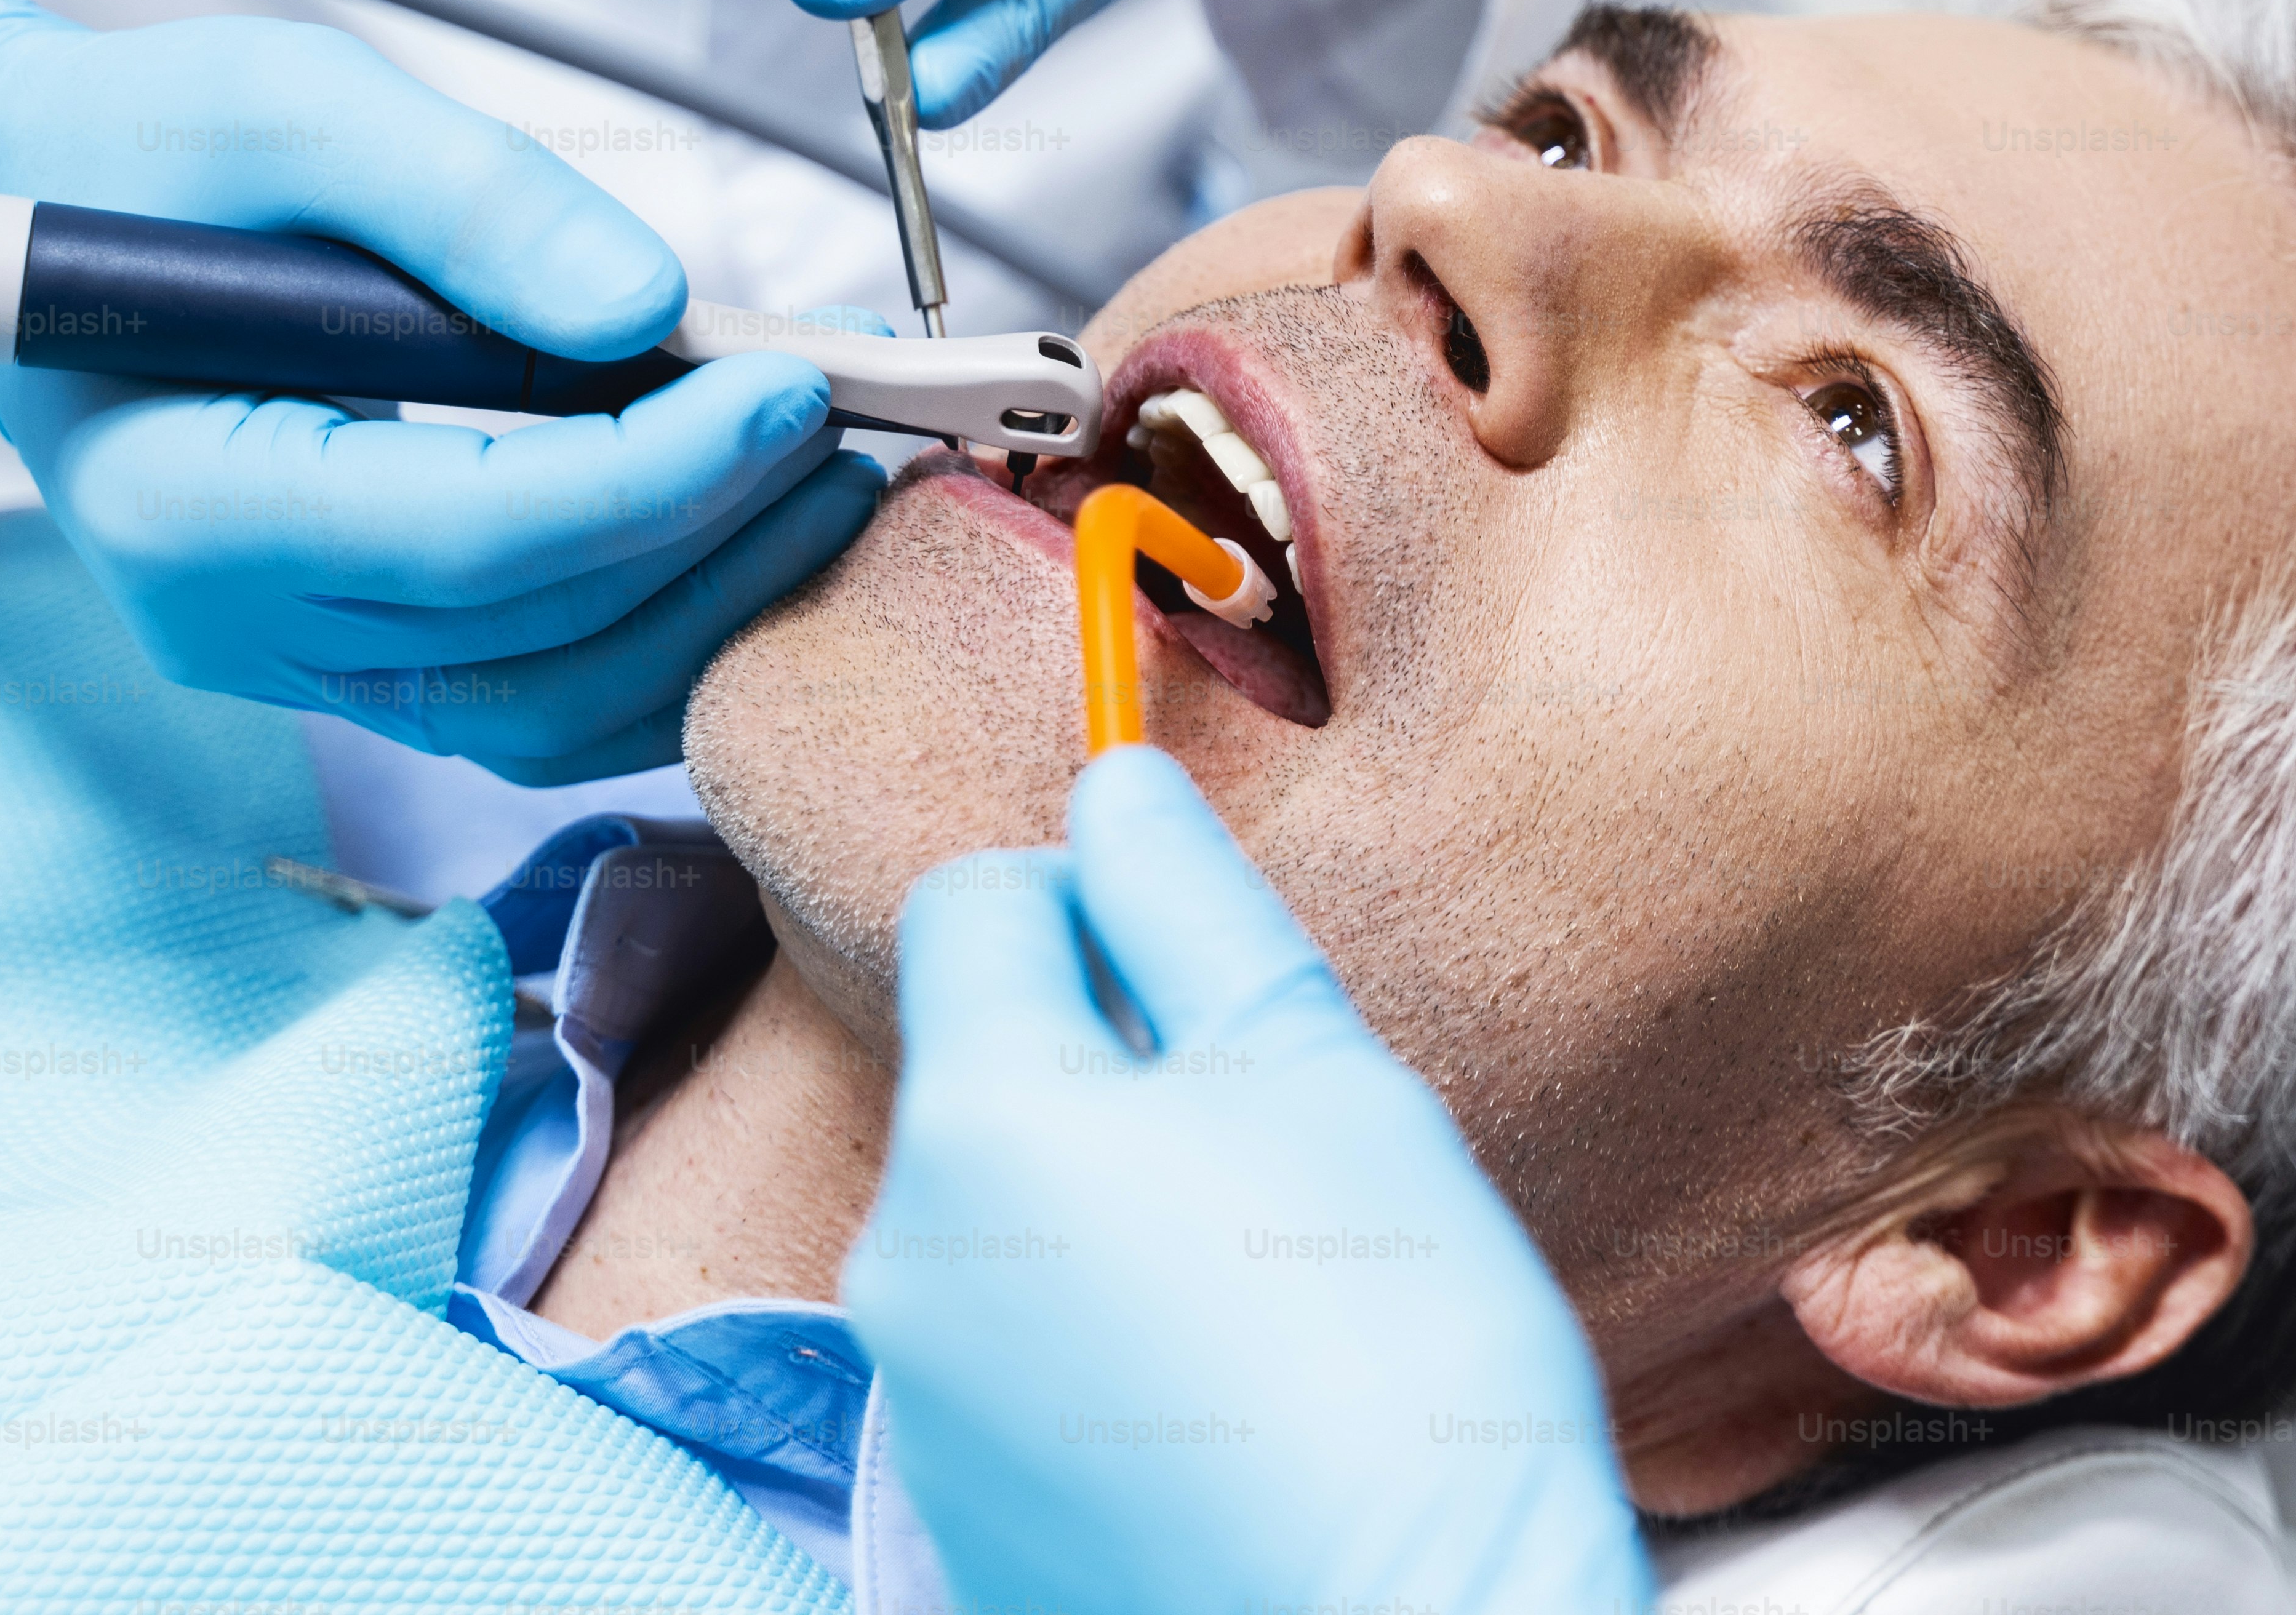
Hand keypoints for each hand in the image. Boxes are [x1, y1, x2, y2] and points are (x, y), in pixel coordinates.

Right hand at [0, 0, 881, 782]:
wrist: (22, 210)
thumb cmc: (135, 147)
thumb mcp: (285, 106)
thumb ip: (463, 199)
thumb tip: (648, 309)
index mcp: (182, 497)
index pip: (476, 534)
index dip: (660, 471)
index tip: (792, 382)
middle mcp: (227, 622)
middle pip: (535, 638)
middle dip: (722, 542)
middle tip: (859, 432)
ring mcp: (290, 662)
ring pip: (551, 708)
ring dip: (716, 609)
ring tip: (834, 480)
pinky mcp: (352, 657)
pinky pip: (535, 697)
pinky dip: (664, 633)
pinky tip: (751, 525)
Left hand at [847, 748, 1651, 1613]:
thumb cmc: (1393, 1354)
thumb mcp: (1316, 1072)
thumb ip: (1190, 909)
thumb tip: (1115, 784)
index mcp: (981, 1118)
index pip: (973, 899)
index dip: (1097, 901)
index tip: (1211, 977)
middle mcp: (902, 1253)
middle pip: (992, 1065)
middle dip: (1118, 1069)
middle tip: (1282, 1159)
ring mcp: (918, 1400)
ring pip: (1011, 1213)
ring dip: (1116, 1205)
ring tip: (1273, 1298)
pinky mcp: (957, 1510)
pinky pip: (1018, 1354)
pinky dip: (1106, 1343)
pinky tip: (1233, 1405)